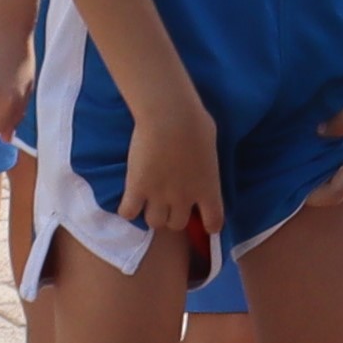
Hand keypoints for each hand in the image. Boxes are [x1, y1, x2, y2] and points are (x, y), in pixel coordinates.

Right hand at [115, 91, 227, 273]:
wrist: (170, 117)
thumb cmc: (196, 124)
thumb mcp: (212, 148)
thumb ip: (206, 166)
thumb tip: (200, 165)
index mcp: (208, 188)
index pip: (214, 221)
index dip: (210, 225)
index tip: (206, 223)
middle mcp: (184, 198)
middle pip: (177, 224)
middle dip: (173, 215)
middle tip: (168, 202)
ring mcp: (159, 196)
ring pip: (154, 222)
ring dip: (152, 214)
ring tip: (149, 201)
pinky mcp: (136, 189)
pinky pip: (128, 213)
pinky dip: (128, 209)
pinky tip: (130, 198)